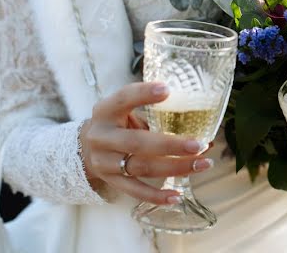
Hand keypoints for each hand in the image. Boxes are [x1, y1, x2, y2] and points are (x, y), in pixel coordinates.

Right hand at [79, 82, 214, 204]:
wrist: (84, 148)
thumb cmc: (117, 124)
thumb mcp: (124, 111)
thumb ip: (155, 115)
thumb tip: (202, 126)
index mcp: (106, 111)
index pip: (123, 99)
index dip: (143, 94)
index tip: (167, 89)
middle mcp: (102, 137)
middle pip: (137, 142)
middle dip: (170, 145)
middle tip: (198, 145)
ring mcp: (104, 162)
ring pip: (141, 167)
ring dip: (175, 168)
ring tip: (202, 164)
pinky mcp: (111, 181)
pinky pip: (135, 190)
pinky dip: (157, 195)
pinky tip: (177, 196)